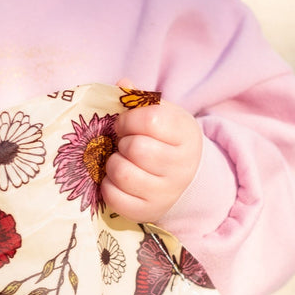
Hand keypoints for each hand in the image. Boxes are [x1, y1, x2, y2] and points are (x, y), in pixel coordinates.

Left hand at [101, 99, 202, 222]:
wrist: (183, 178)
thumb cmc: (166, 140)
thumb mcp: (161, 115)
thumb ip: (139, 99)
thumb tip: (122, 84)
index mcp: (186, 134)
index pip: (150, 119)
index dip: (128, 119)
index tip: (126, 124)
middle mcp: (181, 166)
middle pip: (135, 148)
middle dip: (122, 142)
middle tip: (125, 144)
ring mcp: (166, 192)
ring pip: (122, 173)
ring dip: (113, 164)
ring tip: (121, 161)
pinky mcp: (148, 211)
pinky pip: (114, 197)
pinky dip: (108, 186)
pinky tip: (117, 180)